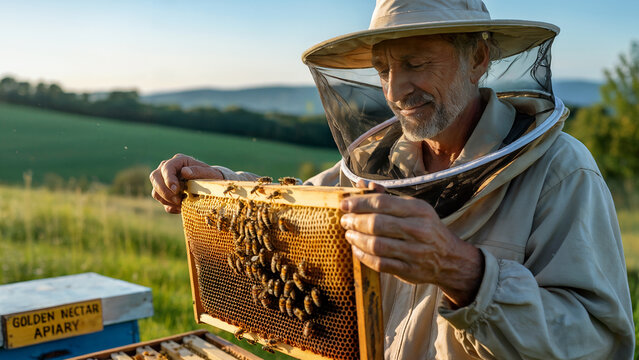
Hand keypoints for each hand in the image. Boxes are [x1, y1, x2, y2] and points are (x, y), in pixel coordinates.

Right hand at [149, 153, 222, 213]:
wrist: (211, 186)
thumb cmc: (211, 177)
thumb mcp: (209, 174)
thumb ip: (198, 171)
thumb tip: (184, 171)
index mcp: (179, 161)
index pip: (166, 167)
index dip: (168, 179)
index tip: (176, 190)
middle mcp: (167, 169)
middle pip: (155, 177)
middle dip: (164, 191)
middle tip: (178, 200)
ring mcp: (164, 180)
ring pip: (155, 191)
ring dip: (167, 200)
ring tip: (181, 204)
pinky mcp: (165, 192)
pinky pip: (161, 201)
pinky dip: (170, 206)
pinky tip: (181, 207)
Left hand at [340, 180, 483, 306]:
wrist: (450, 259)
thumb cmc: (427, 228)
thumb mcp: (414, 208)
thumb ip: (386, 197)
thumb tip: (361, 184)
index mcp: (418, 210)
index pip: (382, 202)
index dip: (358, 203)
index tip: (344, 204)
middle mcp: (418, 229)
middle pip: (376, 224)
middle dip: (354, 221)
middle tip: (344, 220)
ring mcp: (414, 252)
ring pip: (376, 245)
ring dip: (356, 239)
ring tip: (348, 234)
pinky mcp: (409, 270)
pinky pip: (379, 263)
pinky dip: (363, 256)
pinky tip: (356, 250)